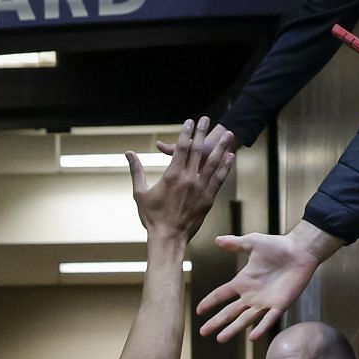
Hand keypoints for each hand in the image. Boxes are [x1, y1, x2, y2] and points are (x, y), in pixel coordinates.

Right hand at [130, 117, 235, 244]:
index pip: (181, 148)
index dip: (186, 133)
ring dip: (221, 146)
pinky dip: (225, 167)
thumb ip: (136, 170)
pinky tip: (230, 157)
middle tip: (207, 119)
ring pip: (213, 163)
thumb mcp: (140, 192)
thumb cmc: (152, 217)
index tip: (190, 121)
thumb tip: (128, 153)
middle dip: (203, 133)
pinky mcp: (208, 199)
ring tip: (228, 134)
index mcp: (171, 175)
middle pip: (198, 150)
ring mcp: (200, 189)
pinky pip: (219, 179)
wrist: (168, 238)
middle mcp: (188, 179)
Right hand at [197, 222, 337, 341]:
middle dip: (216, 322)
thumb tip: (217, 239)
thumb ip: (235, 243)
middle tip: (203, 333)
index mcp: (243, 282)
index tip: (198, 311)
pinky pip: (268, 319)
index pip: (221, 295)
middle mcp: (251, 295)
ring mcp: (265, 302)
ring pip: (245, 319)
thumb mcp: (253, 242)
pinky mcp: (280, 305)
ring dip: (233, 329)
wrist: (300, 251)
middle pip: (229, 312)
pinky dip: (261, 328)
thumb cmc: (278, 246)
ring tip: (220, 339)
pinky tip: (252, 337)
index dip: (210, 302)